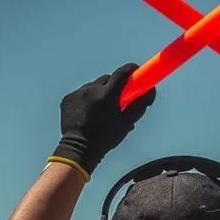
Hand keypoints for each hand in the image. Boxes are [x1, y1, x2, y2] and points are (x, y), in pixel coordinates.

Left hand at [50, 63, 155, 179]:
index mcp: (107, 96)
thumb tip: (151, 90)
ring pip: (93, 86)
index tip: (136, 70)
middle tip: (118, 98)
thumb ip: (140, 104)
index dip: (130, 70)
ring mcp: (77, 94)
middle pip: (107, 79)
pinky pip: (81, 93)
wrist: (80, 149)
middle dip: (114, 85)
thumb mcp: (127, 123)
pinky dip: (87, 99)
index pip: (121, 74)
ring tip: (100, 110)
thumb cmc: (106, 138)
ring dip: (100, 93)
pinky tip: (88, 113)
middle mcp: (91, 90)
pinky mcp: (67, 99)